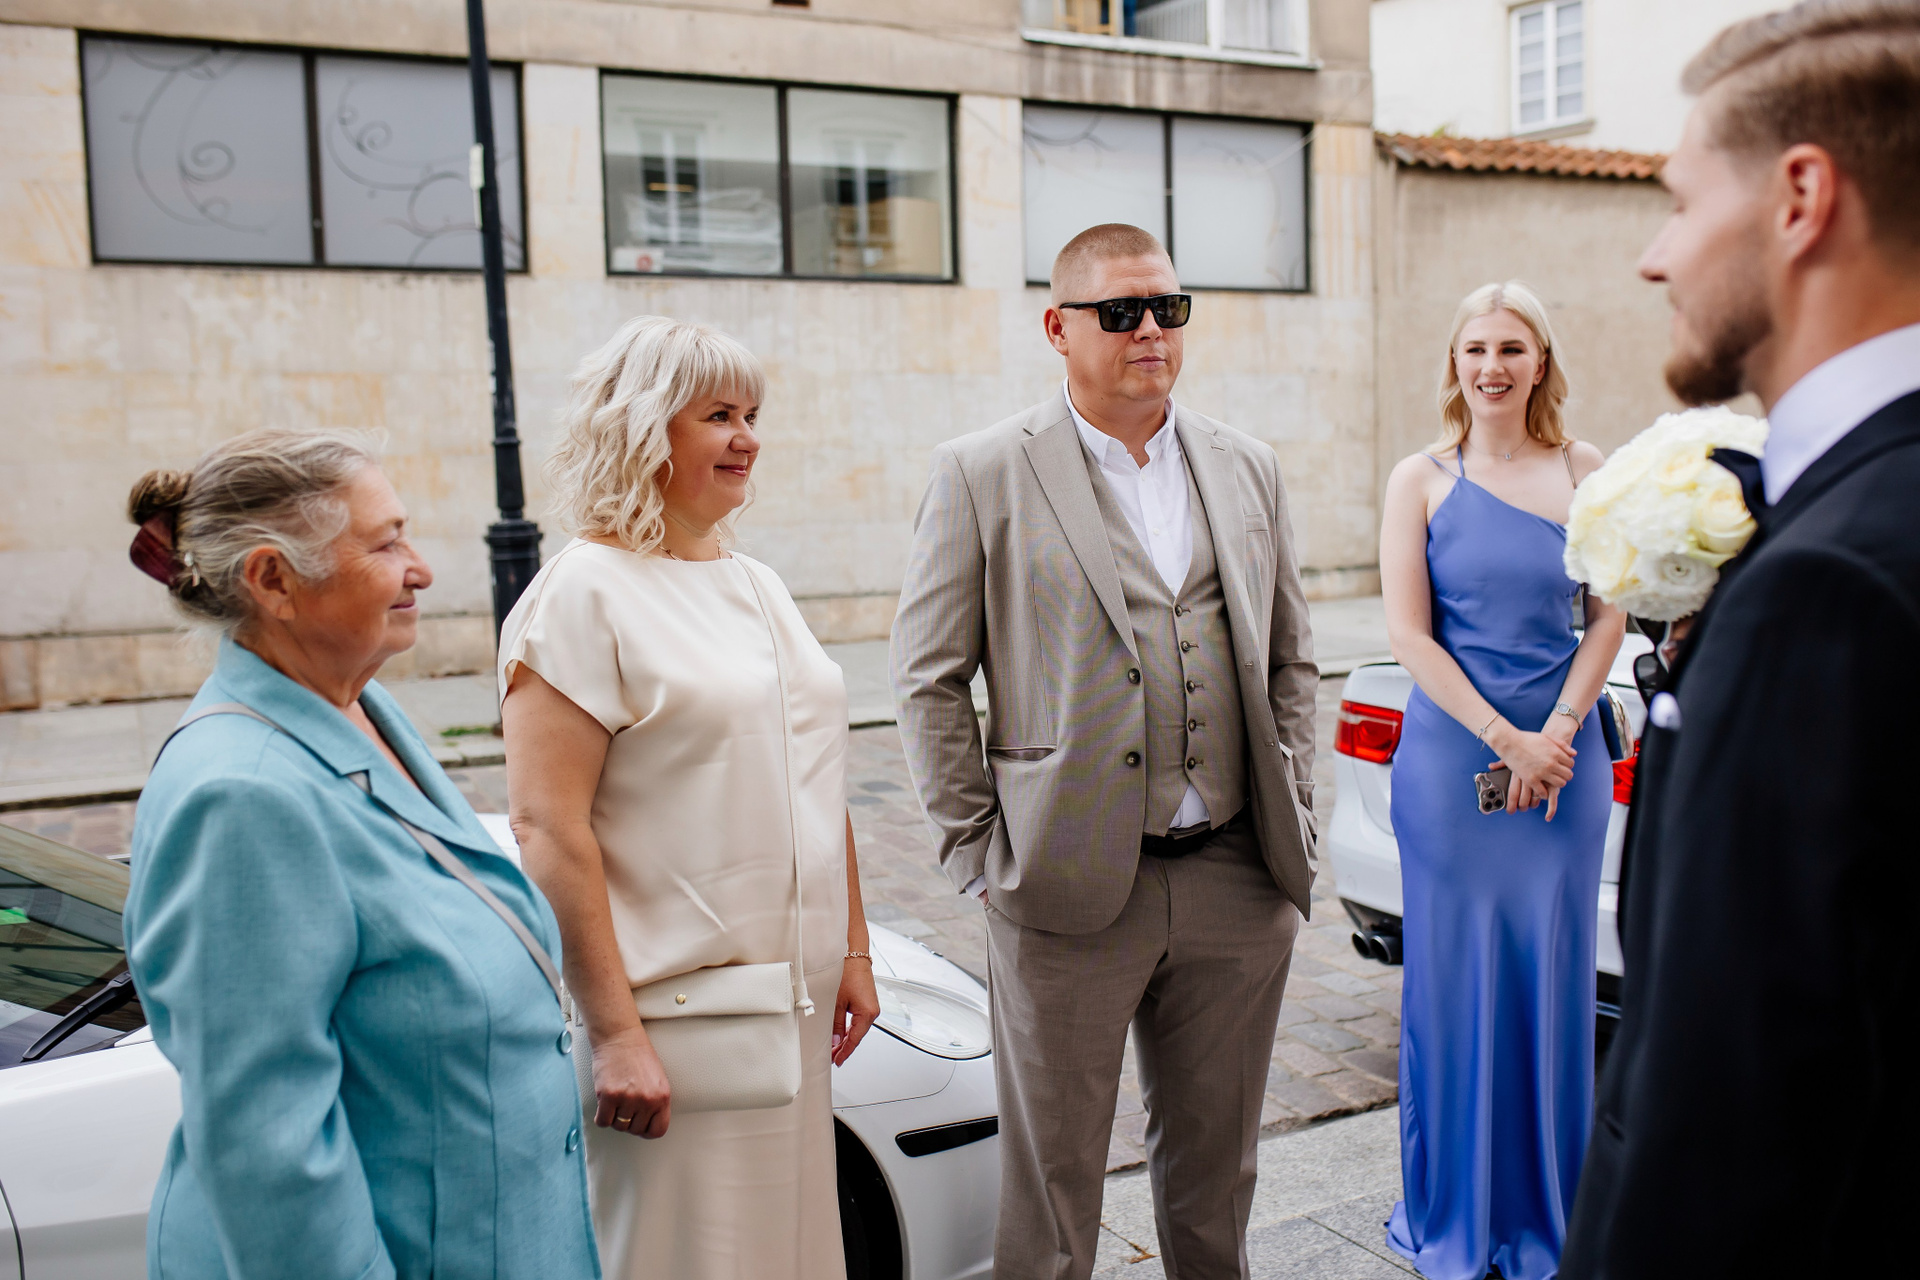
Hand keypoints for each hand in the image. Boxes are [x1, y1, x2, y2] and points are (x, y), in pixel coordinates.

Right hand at [590, 1024, 670, 1138]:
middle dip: (628, 1121)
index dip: (646, 1130)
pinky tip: (604, 1103)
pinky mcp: (609, 1095)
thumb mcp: (657, 1080)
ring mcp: (628, 1098)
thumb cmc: (637, 1055)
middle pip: (635, 1129)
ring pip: (618, 1126)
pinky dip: (601, 1116)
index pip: (658, 1130)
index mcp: (662, 1096)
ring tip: (616, 1100)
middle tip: (624, 1106)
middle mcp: (647, 1099)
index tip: (639, 1126)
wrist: (619, 1037)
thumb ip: (655, 1102)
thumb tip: (648, 1123)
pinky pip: (603, 1121)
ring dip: (614, 1116)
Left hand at [832, 957, 880, 1066]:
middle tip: (832, 1058)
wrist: (854, 955)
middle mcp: (872, 1012)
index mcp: (868, 1013)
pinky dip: (849, 1029)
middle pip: (857, 1036)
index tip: (836, 1061)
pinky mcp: (866, 1003)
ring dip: (846, 1039)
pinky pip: (858, 1021)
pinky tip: (841, 1035)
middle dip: (844, 1048)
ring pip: (857, 1029)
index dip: (845, 1052)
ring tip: (834, 1049)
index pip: (855, 1040)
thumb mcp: (837, 1002)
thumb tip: (835, 1041)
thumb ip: (836, 1024)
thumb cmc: (848, 973)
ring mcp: (870, 1007)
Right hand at [1487, 722, 1574, 816]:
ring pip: (1559, 784)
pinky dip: (1544, 793)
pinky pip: (1543, 792)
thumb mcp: (1547, 738)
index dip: (1567, 765)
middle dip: (1565, 775)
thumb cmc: (1527, 738)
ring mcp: (1541, 773)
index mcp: (1556, 753)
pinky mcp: (1531, 780)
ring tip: (1551, 781)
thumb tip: (1574, 754)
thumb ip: (1562, 745)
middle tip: (1558, 774)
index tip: (1561, 766)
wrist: (1509, 742)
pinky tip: (1542, 789)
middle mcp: (1551, 764)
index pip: (1571, 764)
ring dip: (1557, 783)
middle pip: (1568, 775)